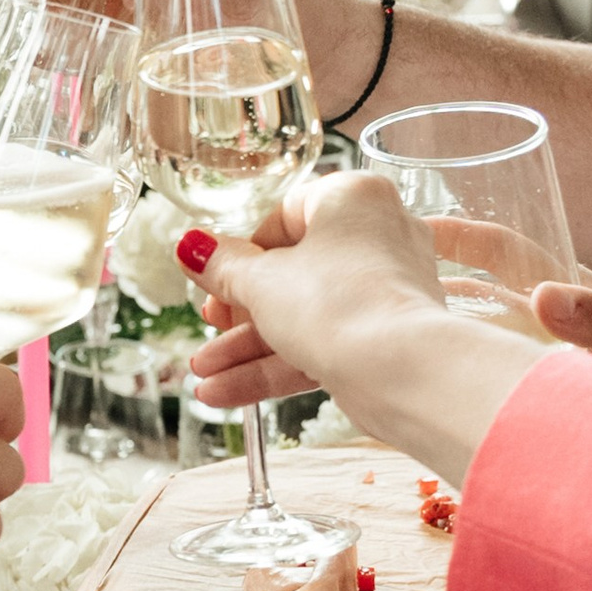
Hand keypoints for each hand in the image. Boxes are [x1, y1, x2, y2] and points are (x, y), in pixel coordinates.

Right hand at [181, 171, 451, 418]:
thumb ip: (221, 265)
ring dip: (250, 348)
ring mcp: (386, 289)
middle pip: (293, 272)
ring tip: (204, 377)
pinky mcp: (386, 336)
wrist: (401, 372)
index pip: (285, 217)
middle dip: (240, 312)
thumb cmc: (335, 303)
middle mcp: (379, 235)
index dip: (242, 255)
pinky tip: (226, 393)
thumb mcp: (261, 282)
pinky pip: (325, 343)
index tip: (215, 282)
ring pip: (305, 315)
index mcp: (353, 198)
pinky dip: (279, 366)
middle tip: (211, 328)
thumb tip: (189, 247)